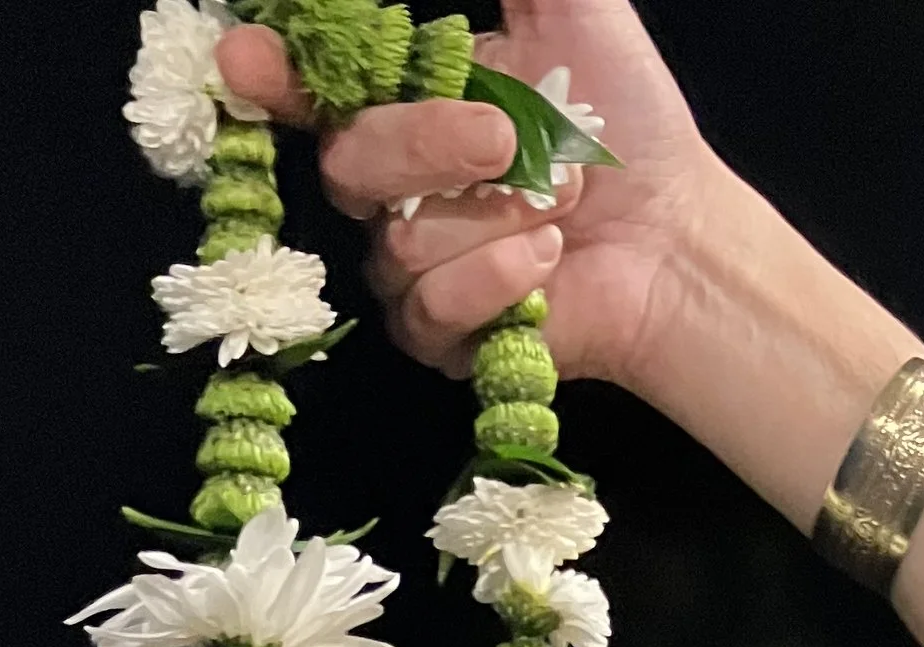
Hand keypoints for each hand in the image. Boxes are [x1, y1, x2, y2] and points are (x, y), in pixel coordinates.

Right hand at [214, 0, 729, 393]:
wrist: (675, 233)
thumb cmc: (624, 124)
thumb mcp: (572, 13)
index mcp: (404, 105)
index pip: (308, 91)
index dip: (270, 76)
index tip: (248, 58)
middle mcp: (392, 190)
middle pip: (346, 166)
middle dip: (427, 145)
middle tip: (505, 140)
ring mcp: (409, 269)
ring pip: (398, 244)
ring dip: (496, 218)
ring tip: (561, 206)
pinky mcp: (438, 337)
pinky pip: (429, 309)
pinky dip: (498, 276)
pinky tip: (546, 261)